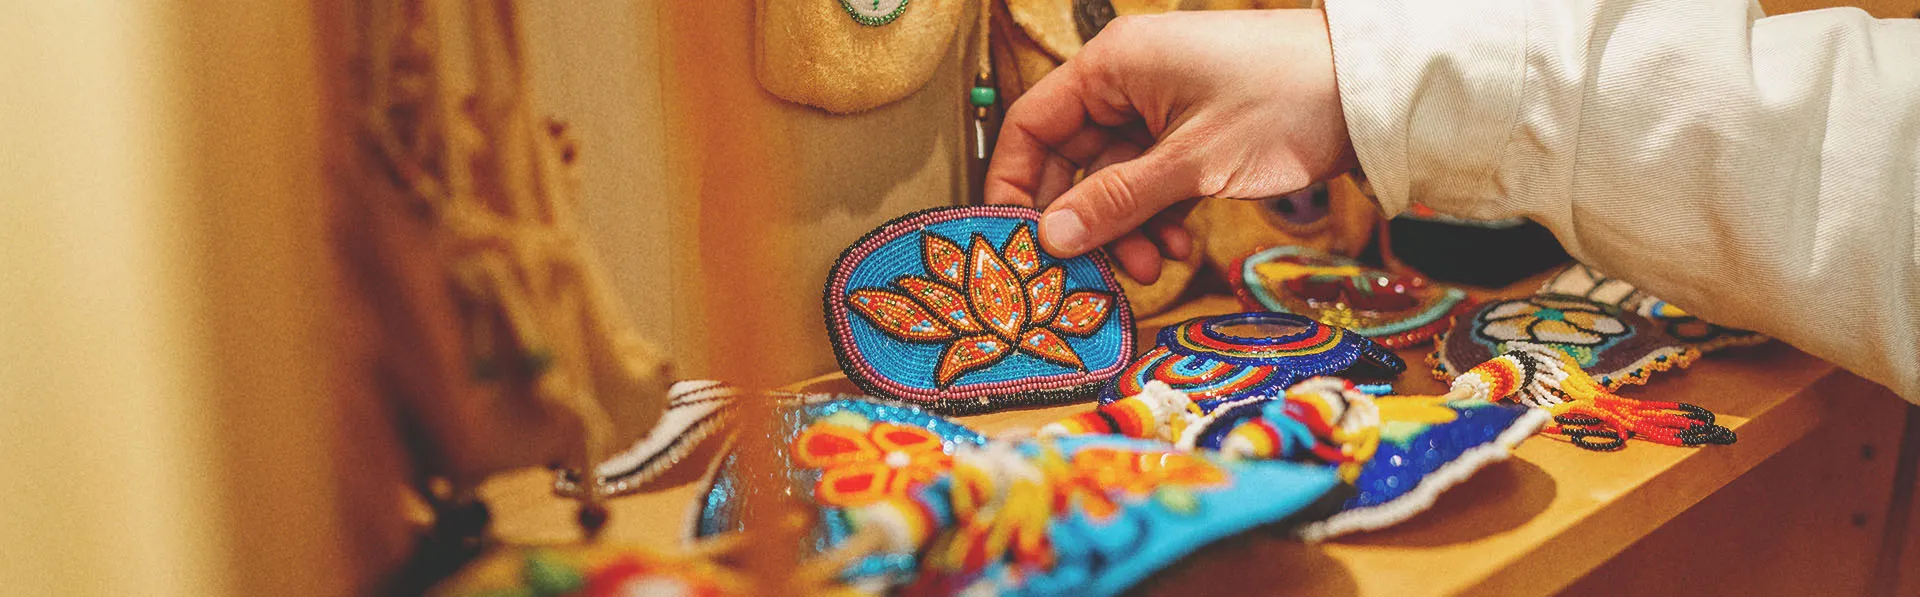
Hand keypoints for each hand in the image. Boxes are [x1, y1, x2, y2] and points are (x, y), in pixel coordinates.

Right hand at [984, 9, 1356, 282]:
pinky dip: (1158, 217)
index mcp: (1112, 66)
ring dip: (1126, 228)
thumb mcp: (1193, 162)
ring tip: (1153, 265)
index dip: (1014, 184)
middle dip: (1083, 220)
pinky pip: (1152, 182)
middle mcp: (1128, 82)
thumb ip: (1116, 201)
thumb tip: (1050, 238)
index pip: (1031, 124)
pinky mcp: (1194, 134)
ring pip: (1114, 179)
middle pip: (1071, 159)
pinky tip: (1179, 245)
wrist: (1370, 93)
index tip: (1015, 241)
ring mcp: (1162, 109)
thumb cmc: (1285, 102)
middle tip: (1088, 272)